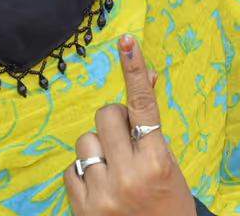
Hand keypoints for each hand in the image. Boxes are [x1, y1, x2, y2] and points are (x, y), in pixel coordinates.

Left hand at [64, 35, 195, 215]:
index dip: (135, 71)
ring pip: (85, 141)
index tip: (127, 41)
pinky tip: (100, 188)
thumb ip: (151, 127)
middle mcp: (129, 176)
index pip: (144, 107)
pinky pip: (70, 169)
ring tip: (113, 170)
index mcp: (158, 163)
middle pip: (106, 116)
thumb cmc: (168, 204)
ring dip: (98, 149)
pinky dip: (83, 173)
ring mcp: (103, 195)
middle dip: (114, 120)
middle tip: (125, 139)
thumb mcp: (168, 165)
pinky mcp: (82, 209)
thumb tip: (146, 77)